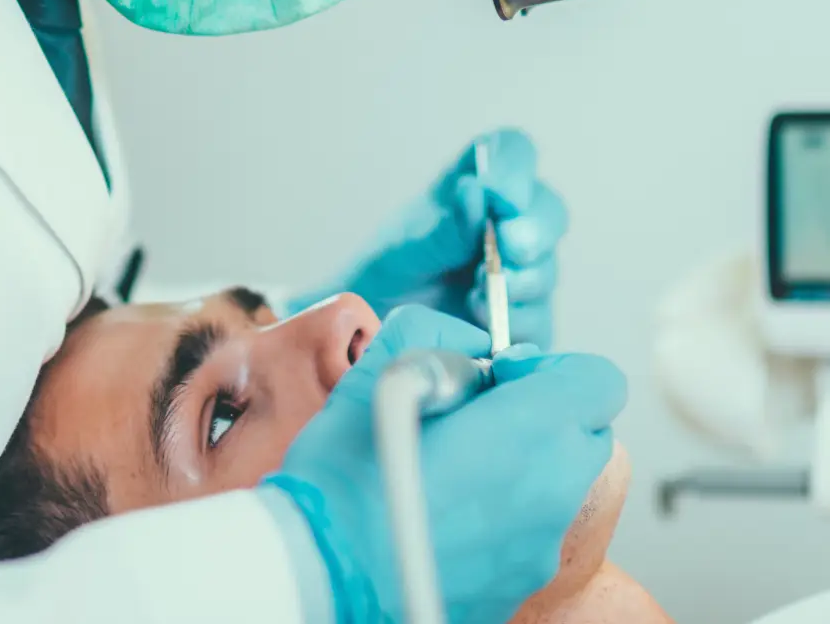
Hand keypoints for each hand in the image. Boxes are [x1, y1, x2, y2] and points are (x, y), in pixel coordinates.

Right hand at [264, 306, 624, 623]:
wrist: (321, 572)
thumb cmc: (347, 473)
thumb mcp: (385, 366)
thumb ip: (439, 333)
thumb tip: (469, 347)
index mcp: (530, 430)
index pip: (599, 381)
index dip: (551, 366)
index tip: (498, 374)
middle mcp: (550, 492)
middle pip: (586, 434)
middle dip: (543, 412)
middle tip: (475, 413)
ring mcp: (537, 549)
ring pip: (557, 485)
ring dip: (521, 462)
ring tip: (449, 463)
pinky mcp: (514, 588)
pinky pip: (528, 533)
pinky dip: (499, 512)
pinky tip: (439, 509)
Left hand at [289, 129, 567, 348]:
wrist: (370, 330)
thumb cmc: (387, 271)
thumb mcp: (405, 246)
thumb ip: (444, 226)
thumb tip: (479, 191)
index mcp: (473, 186)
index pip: (511, 151)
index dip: (515, 166)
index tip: (501, 194)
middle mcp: (504, 224)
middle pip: (547, 209)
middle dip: (534, 229)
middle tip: (510, 247)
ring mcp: (518, 271)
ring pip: (547, 267)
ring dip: (521, 281)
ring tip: (475, 295)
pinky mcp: (523, 318)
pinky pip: (540, 318)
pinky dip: (517, 321)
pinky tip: (482, 325)